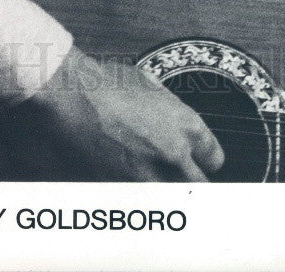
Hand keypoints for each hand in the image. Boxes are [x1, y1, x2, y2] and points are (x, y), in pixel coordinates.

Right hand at [8, 45, 224, 180]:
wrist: (70, 94)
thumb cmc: (106, 83)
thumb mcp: (150, 86)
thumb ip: (170, 110)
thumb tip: (176, 121)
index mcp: (185, 124)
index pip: (213, 157)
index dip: (207, 159)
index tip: (202, 161)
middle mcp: (172, 154)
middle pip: (199, 186)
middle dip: (193, 182)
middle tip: (184, 178)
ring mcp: (146, 175)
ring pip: (171, 199)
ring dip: (167, 193)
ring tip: (157, 183)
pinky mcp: (120, 188)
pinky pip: (140, 202)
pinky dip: (138, 197)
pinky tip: (131, 184)